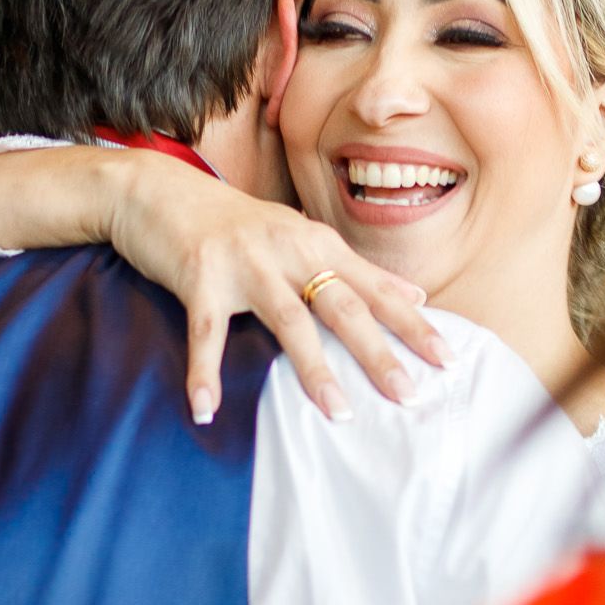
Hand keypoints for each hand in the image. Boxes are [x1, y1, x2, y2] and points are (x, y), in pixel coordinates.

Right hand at [103, 152, 448, 423]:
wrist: (158, 191)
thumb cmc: (233, 224)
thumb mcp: (300, 237)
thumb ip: (354, 269)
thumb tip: (415, 296)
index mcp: (316, 243)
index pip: (375, 289)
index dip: (412, 324)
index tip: (446, 359)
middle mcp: (287, 250)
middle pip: (342, 306)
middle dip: (378, 352)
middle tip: (408, 395)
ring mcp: (244, 263)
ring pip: (289, 321)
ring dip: (314, 370)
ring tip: (339, 413)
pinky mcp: (198, 277)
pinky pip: (205, 334)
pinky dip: (204, 374)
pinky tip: (206, 411)